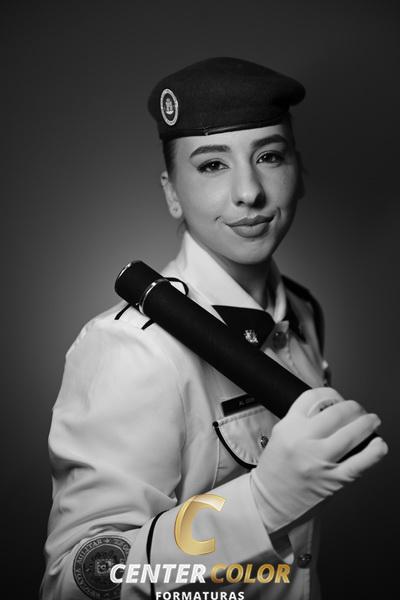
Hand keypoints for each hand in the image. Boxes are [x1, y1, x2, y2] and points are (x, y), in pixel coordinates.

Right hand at [251, 387, 387, 533]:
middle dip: (353, 407)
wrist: (271, 500)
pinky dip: (374, 452)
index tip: (336, 396)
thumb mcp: (281, 434)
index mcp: (289, 427)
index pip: (313, 398)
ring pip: (351, 434)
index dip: (330, 393)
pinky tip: (379, 444)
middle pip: (336, 413)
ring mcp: (320, 461)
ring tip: (372, 420)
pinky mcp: (333, 480)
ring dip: (367, 423)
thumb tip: (331, 407)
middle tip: (357, 409)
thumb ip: (302, 419)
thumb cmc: (276, 468)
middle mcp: (304, 441)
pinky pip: (359, 463)